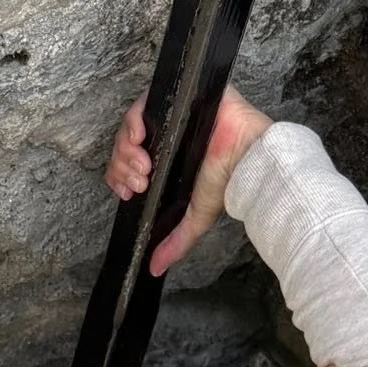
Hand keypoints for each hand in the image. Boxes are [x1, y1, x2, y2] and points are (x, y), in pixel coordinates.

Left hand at [103, 85, 272, 275]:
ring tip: (142, 167)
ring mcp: (172, 116)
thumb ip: (175, 242)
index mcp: (166, 160)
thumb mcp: (195, 219)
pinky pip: (144, 104)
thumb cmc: (229, 182)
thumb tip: (154, 269)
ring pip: (130, 127)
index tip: (124, 191)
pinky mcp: (179, 97)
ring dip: (127, 149)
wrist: (249, 160)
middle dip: (122, 167)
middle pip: (125, 146)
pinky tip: (140, 140)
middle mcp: (167, 137)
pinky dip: (134, 123)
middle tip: (137, 182)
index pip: (128, 164)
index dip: (118, 176)